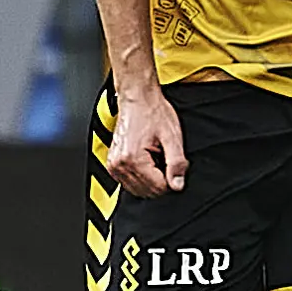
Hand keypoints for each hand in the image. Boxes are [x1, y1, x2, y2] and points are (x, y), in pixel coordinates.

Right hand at [104, 81, 187, 197]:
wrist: (137, 99)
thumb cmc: (152, 113)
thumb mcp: (172, 138)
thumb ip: (176, 164)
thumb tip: (178, 185)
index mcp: (133, 159)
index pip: (158, 187)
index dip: (172, 178)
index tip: (173, 162)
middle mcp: (119, 165)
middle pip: (147, 191)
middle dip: (161, 179)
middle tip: (165, 158)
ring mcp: (114, 165)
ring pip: (138, 189)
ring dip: (150, 179)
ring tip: (154, 157)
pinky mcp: (113, 164)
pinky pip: (129, 182)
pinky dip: (141, 176)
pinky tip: (146, 160)